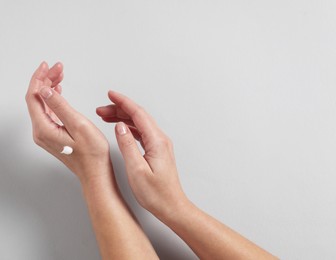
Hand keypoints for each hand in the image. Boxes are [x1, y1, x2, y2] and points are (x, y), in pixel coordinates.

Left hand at [26, 62, 109, 181]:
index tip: (48, 66)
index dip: (40, 78)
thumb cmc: (92, 154)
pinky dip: (53, 98)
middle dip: (46, 80)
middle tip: (57, 67)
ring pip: (42, 104)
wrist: (96, 173)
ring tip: (59, 75)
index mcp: (44, 128)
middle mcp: (41, 132)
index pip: (34, 96)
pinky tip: (58, 91)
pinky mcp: (53, 135)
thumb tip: (46, 90)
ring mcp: (46, 134)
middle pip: (37, 98)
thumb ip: (60, 106)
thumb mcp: (78, 125)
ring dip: (49, 87)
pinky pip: (47, 112)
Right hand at [96, 91, 186, 216]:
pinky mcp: (156, 151)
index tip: (110, 94)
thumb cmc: (156, 193)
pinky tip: (120, 129)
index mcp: (156, 141)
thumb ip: (128, 146)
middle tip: (101, 109)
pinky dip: (129, 128)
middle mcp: (160, 140)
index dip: (123, 102)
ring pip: (139, 124)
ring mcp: (159, 145)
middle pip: (138, 116)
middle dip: (119, 109)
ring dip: (123, 118)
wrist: (171, 206)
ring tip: (105, 117)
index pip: (138, 114)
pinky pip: (141, 132)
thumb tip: (120, 127)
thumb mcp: (137, 170)